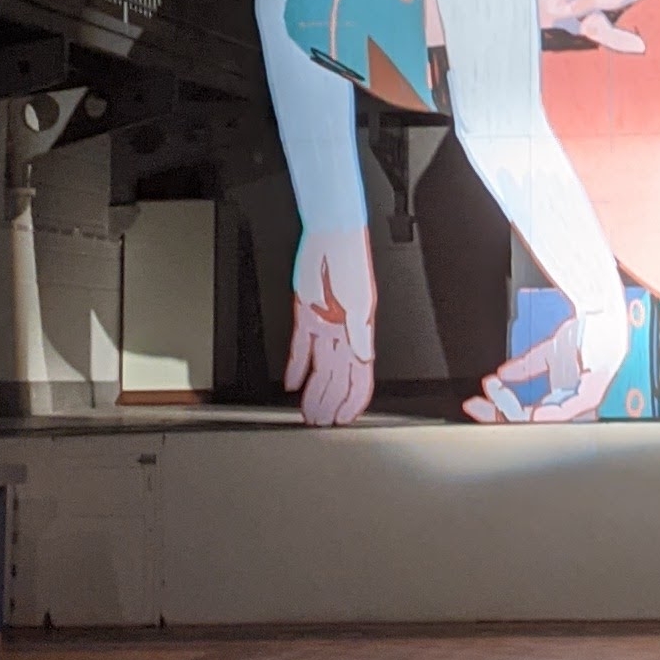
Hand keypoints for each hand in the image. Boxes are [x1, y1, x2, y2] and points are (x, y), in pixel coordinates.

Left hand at [284, 226, 375, 427]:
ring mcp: (323, 326)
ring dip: (313, 391)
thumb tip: (366, 360)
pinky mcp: (305, 316)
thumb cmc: (350, 261)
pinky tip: (292, 383)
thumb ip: (361, 333)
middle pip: (336, 377)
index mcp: (360, 332)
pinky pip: (299, 349)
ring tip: (307, 411)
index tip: (345, 419)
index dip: (354, 400)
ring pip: (318, 368)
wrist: (331, 237)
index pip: (360, 375)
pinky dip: (296, 368)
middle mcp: (342, 333)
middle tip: (320, 423)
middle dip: (329, 402)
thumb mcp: (360, 300)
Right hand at [464, 303, 626, 423]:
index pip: (528, 415)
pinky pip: (571, 409)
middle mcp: (573, 403)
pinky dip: (550, 413)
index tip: (476, 404)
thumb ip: (527, 367)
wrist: (603, 309)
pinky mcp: (595, 388)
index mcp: (564, 398)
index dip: (500, 413)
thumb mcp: (548, 352)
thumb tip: (501, 376)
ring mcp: (586, 398)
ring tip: (496, 410)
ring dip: (517, 414)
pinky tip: (533, 412)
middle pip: (533, 422)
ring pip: (547, 420)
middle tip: (476, 407)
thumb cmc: (586, 332)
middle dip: (500, 417)